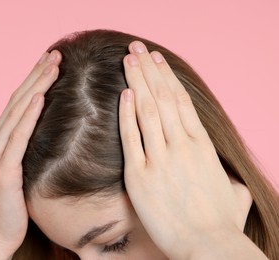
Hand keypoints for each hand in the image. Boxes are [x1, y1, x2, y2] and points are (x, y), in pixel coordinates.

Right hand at [0, 50, 60, 251]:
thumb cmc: (13, 199)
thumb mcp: (19, 165)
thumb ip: (26, 144)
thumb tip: (48, 127)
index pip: (19, 101)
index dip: (34, 79)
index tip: (52, 61)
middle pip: (19, 100)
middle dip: (37, 75)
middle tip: (56, 53)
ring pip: (18, 113)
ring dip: (35, 86)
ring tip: (52, 65)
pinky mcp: (4, 170)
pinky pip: (18, 138)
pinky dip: (27, 116)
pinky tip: (39, 98)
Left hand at [119, 41, 252, 258]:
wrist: (208, 247)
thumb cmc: (221, 224)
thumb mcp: (232, 194)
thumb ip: (230, 182)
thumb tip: (233, 183)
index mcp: (202, 145)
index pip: (182, 101)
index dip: (167, 78)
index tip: (157, 60)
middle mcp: (182, 145)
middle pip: (163, 98)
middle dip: (148, 70)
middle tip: (136, 48)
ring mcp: (161, 159)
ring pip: (148, 110)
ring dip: (137, 82)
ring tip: (127, 60)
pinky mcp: (141, 175)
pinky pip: (132, 138)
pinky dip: (128, 114)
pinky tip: (124, 94)